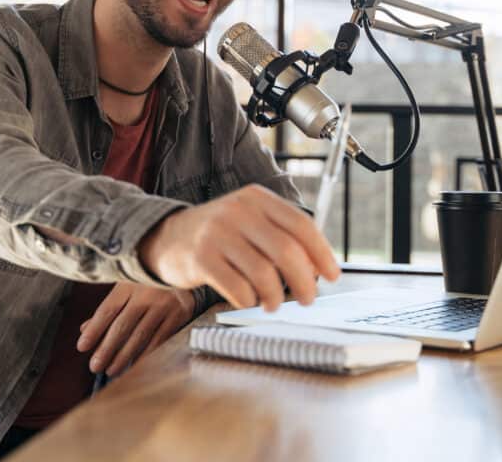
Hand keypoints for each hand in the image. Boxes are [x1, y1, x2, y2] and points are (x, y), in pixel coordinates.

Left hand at [76, 282, 195, 376]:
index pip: (107, 310)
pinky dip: (145, 354)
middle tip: (95, 366)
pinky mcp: (178, 315)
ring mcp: (163, 304)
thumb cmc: (148, 282)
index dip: (94, 329)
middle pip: (122, 326)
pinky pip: (159, 339)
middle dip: (106, 348)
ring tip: (111, 370)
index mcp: (129, 284)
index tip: (82, 347)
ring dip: (124, 356)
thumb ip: (108, 308)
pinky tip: (135, 365)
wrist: (185, 268)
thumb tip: (84, 329)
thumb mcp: (127, 287)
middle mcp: (146, 293)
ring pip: (140, 336)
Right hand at [138, 184, 340, 311]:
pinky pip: (238, 288)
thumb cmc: (221, 236)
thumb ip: (281, 237)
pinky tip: (248, 299)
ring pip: (264, 273)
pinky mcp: (201, 258)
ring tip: (274, 303)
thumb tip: (318, 270)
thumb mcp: (251, 222)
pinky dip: (249, 301)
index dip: (321, 253)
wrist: (168, 237)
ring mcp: (217, 233)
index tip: (332, 276)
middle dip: (304, 281)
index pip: (301, 225)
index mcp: (257, 198)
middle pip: (287, 251)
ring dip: (276, 296)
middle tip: (308, 299)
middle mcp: (238, 210)